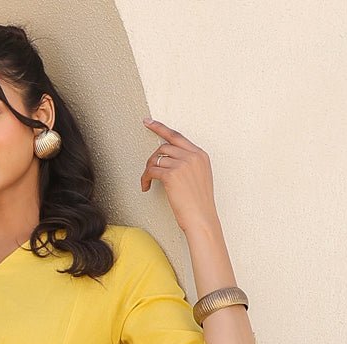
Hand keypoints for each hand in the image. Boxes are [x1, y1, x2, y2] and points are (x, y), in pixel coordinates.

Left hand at [140, 118, 219, 233]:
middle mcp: (192, 156)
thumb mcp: (199, 179)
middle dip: (152, 158)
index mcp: (200, 155)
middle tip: (148, 172)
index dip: (160, 128)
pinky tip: (145, 187)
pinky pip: (151, 170)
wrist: (201, 218)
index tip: (148, 122)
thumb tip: (167, 161)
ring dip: (148, 170)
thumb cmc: (198, 205)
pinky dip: (145, 178)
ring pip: (156, 158)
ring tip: (147, 182)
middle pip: (164, 147)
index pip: (177, 136)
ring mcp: (183, 164)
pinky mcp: (172, 174)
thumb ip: (188, 165)